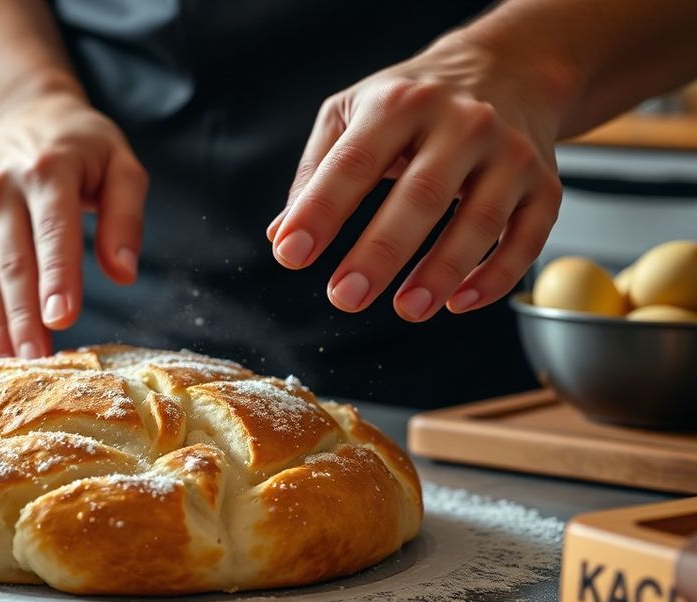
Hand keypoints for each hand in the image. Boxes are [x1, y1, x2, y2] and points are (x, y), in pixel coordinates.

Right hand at [0, 92, 147, 357]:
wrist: (23, 114)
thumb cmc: (82, 148)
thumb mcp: (121, 165)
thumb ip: (126, 217)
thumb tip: (123, 273)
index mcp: (48, 171)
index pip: (53, 232)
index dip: (57, 278)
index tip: (62, 320)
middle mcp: (2, 189)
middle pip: (13, 262)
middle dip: (23, 316)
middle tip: (37, 361)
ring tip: (11, 364)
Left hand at [267, 36, 563, 321]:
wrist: (508, 68)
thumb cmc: (414, 102)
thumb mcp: (352, 112)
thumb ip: (316, 173)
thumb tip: (281, 234)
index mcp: (400, 103)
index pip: (354, 163)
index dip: (320, 211)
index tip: (290, 253)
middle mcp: (462, 123)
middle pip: (422, 195)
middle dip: (381, 252)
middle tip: (345, 295)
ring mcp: (509, 153)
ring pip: (480, 220)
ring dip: (441, 272)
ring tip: (405, 309)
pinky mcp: (544, 184)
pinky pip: (527, 238)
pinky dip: (495, 276)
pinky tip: (459, 302)